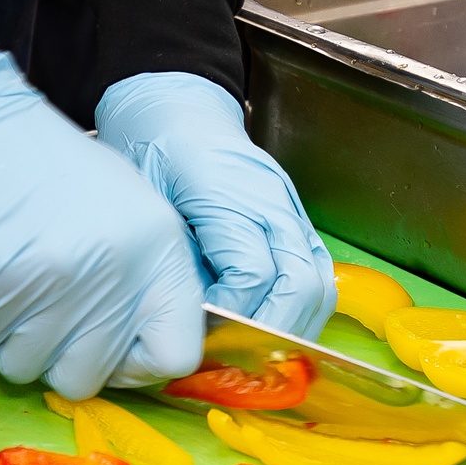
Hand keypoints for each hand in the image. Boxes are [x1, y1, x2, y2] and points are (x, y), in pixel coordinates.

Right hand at [0, 53, 203, 398]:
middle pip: (89, 377)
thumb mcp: (125, 208)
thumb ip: (142, 280)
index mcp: (159, 249)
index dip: (137, 367)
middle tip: (35, 317)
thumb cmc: (45, 162)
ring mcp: (59, 280)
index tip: (109, 352)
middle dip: (54, 357)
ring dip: (2, 337)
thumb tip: (139, 350)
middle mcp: (118, 271)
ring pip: (25, 367)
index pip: (175, 353)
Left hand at [96, 72, 335, 338]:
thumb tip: (188, 321)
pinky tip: (267, 327)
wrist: (177, 109)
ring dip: (292, 328)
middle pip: (301, 284)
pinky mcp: (298, 224)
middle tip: (230, 355)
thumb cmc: (154, 149)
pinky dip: (300, 311)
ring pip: (319, 285)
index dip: (231, 313)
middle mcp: (274, 201)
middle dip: (270, 332)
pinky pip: (317, 277)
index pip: (253, 271)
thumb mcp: (146, 197)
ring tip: (251, 351)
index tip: (198, 332)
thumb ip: (173, 256)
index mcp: (230, 189)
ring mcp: (292, 212)